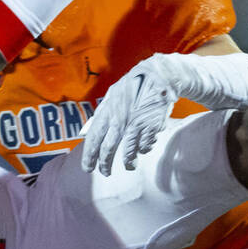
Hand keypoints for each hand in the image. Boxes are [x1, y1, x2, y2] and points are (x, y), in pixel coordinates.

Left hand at [81, 56, 176, 173]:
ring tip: (129, 166)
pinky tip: (145, 145)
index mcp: (108, 110)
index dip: (89, 155)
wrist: (159, 75)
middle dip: (105, 165)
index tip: (87, 168)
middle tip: (105, 173)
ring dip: (128, 162)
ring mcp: (137, 124)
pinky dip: (144, 148)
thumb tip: (89, 131)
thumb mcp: (114, 94)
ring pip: (129, 152)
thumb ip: (103, 111)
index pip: (94, 138)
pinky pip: (146, 145)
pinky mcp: (152, 127)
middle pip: (108, 149)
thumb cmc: (134, 85)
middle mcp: (120, 119)